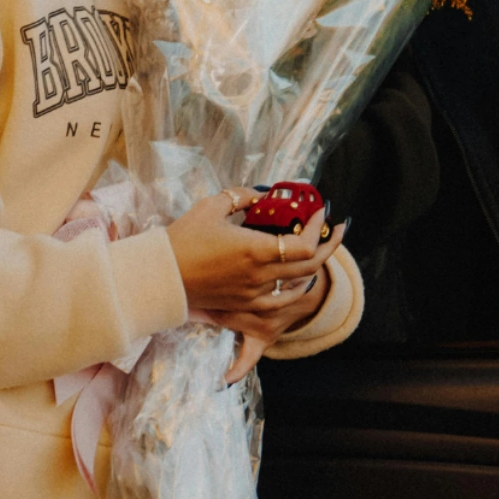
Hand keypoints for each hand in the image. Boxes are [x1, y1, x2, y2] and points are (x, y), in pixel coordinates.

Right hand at [167, 194, 344, 378]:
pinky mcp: (244, 304)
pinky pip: (280, 301)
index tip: (320, 211)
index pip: (304, 245)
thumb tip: (263, 195)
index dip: (318, 228)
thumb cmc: (184, 239)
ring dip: (315, 267)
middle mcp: (260, 276)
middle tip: (336, 229)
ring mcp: (253, 294)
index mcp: (255, 250)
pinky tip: (300, 280)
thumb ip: (242, 197)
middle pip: (309, 266)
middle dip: (328, 245)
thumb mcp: (213, 206)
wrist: (162, 276)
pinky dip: (296, 289)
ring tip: (322, 250)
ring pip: (298, 285)